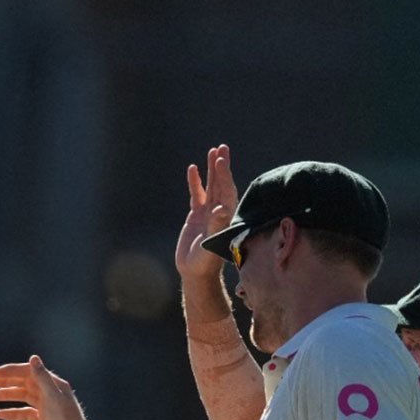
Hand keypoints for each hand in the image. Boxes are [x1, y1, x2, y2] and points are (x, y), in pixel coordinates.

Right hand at [0, 356, 95, 419]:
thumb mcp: (54, 398)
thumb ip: (43, 377)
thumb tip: (33, 358)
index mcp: (53, 385)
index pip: (28, 372)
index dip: (10, 372)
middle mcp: (49, 393)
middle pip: (23, 383)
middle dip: (4, 382)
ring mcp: (46, 407)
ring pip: (22, 397)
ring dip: (5, 396)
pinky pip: (24, 413)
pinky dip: (11, 413)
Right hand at [174, 143, 238, 281]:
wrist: (194, 272)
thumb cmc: (205, 262)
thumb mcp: (210, 244)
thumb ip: (216, 225)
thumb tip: (220, 209)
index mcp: (225, 216)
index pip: (226, 190)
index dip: (224, 175)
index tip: (222, 160)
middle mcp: (218, 212)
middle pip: (221, 183)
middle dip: (221, 166)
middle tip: (222, 147)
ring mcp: (207, 212)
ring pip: (210, 186)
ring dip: (211, 170)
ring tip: (212, 151)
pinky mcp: (196, 216)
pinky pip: (197, 194)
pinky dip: (195, 182)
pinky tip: (193, 169)